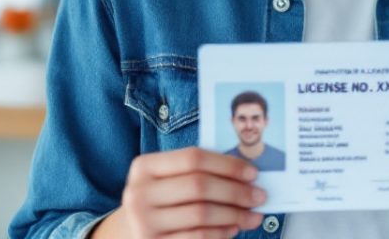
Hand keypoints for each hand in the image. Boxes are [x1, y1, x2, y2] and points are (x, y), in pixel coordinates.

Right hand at [91, 147, 266, 238]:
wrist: (129, 231)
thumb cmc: (160, 199)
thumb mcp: (168, 178)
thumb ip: (199, 171)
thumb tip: (247, 175)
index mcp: (144, 167)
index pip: (193, 158)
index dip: (227, 164)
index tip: (253, 173)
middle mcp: (139, 193)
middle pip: (200, 186)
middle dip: (236, 191)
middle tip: (260, 196)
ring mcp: (143, 222)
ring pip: (202, 214)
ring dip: (235, 215)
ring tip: (253, 215)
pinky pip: (198, 236)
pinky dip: (221, 232)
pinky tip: (234, 228)